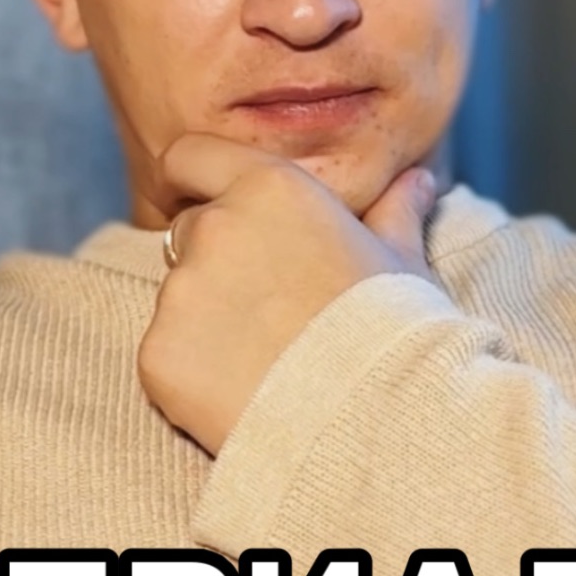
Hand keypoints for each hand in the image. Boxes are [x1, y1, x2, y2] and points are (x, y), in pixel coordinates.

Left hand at [138, 136, 436, 452]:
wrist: (375, 420)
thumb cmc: (397, 334)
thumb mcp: (402, 263)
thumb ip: (395, 212)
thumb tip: (417, 180)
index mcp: (269, 189)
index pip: (189, 156)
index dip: (188, 179)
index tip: (193, 198)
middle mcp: (214, 228)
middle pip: (189, 233)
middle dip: (216, 263)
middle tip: (269, 313)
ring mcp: (179, 293)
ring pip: (178, 299)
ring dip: (207, 322)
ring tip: (268, 361)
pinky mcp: (158, 355)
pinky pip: (165, 357)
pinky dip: (192, 374)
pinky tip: (243, 394)